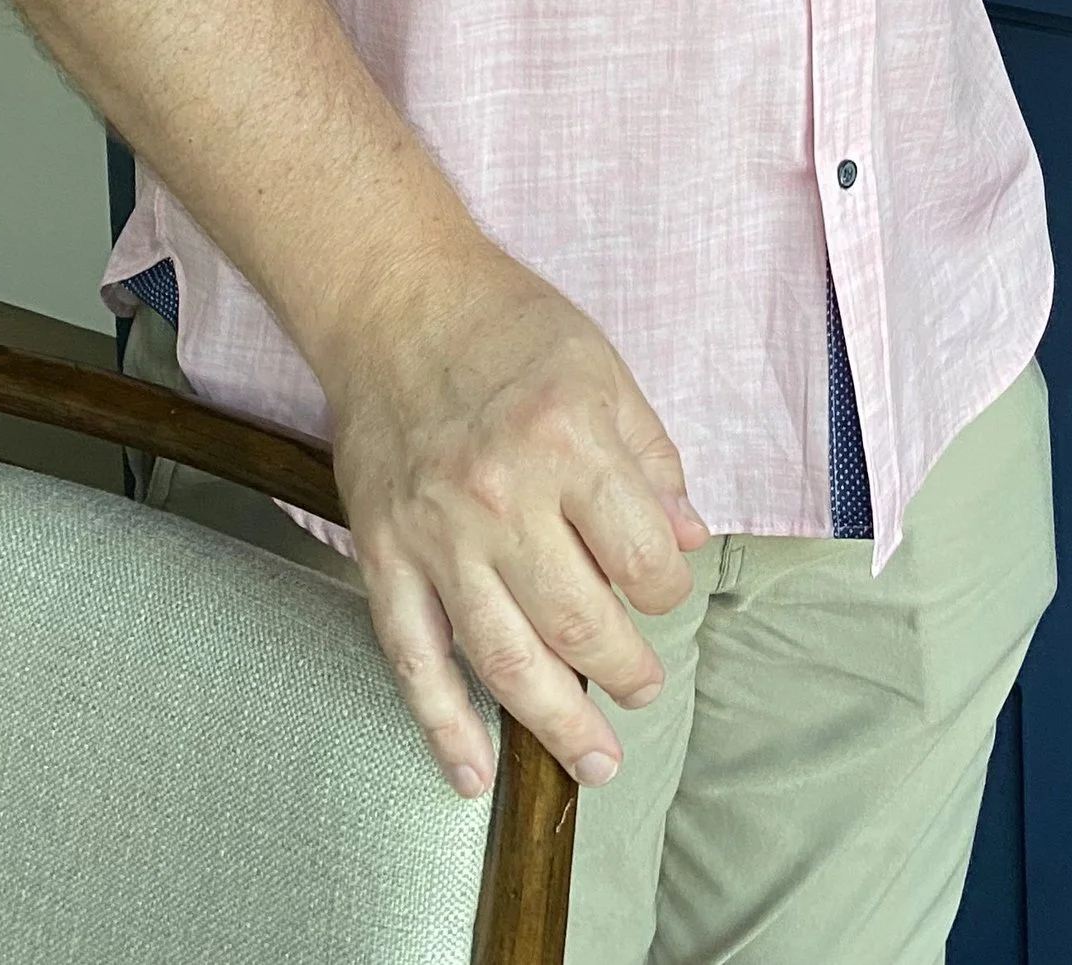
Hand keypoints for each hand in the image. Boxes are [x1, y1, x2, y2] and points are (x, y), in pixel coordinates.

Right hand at [320, 239, 709, 797]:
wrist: (395, 300)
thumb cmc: (508, 327)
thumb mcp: (603, 369)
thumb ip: (650, 459)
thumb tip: (688, 541)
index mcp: (569, 442)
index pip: (641, 556)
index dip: (667, 590)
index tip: (666, 592)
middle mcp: (502, 497)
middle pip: (577, 622)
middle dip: (623, 672)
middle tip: (643, 691)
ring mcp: (437, 535)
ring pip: (502, 660)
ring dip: (554, 723)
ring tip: (593, 757)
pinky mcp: (384, 555)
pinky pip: (414, 659)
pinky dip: (444, 724)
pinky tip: (475, 771)